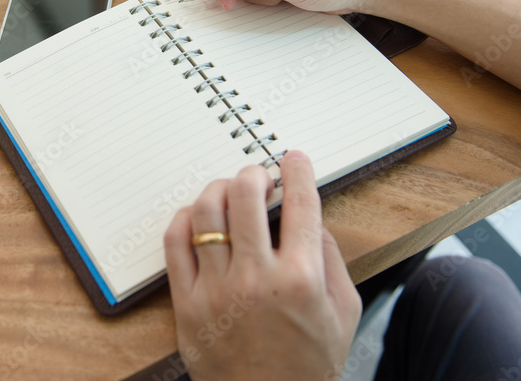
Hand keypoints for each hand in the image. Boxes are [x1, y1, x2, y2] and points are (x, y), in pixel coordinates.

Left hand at [163, 151, 360, 380]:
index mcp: (302, 279)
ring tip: (228, 193)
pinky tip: (198, 219)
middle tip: (259, 176)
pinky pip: (175, 243)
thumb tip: (312, 220)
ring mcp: (218, 290)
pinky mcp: (188, 303)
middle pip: (245, 196)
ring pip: (206, 213)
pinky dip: (185, 219)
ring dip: (219, 190)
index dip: (297, 172)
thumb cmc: (308, 366)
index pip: (300, 205)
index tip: (294, 160)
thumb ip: (333, 261)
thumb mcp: (344, 314)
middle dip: (254, 173)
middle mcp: (257, 279)